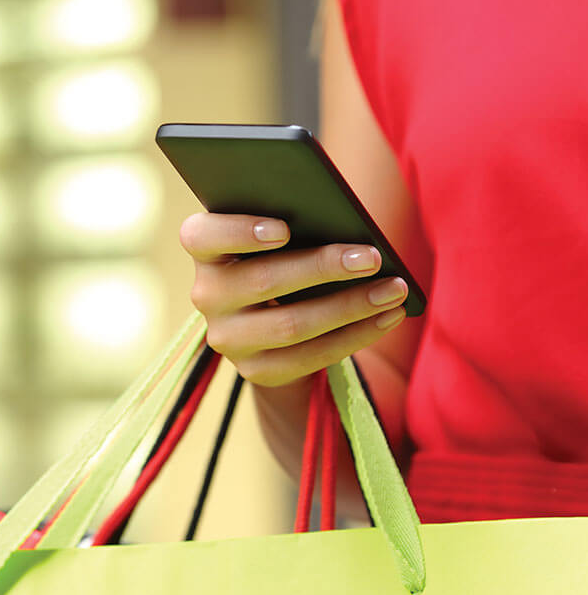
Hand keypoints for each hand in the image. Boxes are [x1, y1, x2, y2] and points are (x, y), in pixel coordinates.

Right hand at [181, 212, 407, 387]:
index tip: (285, 229)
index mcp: (206, 252)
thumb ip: (295, 224)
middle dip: (323, 268)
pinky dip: (355, 336)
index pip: (200, 237)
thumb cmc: (284, 257)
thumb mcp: (278, 239)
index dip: (238, 232)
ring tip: (394, 290)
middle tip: (372, 257)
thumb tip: (348, 228)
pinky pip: (309, 357)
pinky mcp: (255, 370)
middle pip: (261, 282)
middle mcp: (206, 295)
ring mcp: (227, 338)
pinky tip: (387, 318)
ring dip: (349, 306)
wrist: (274, 321)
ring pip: (290, 325)